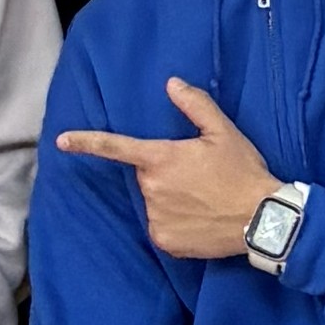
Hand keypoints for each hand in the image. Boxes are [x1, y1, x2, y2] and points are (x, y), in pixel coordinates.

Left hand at [56, 78, 278, 260]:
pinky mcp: (165, 240)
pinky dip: (176, 223)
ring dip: (171, 199)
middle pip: (147, 176)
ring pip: (155, 202)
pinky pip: (162, 227)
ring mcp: (156, 217)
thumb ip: (195, 105)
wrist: (263, 219)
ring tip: (204, 199)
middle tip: (200, 176)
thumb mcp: (224, 132)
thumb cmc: (243, 172)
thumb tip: (171, 84)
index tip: (62, 141)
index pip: (116, 147)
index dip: (86, 142)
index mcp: (162, 158)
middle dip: (166, 173)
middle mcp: (152, 188)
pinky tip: (200, 219)